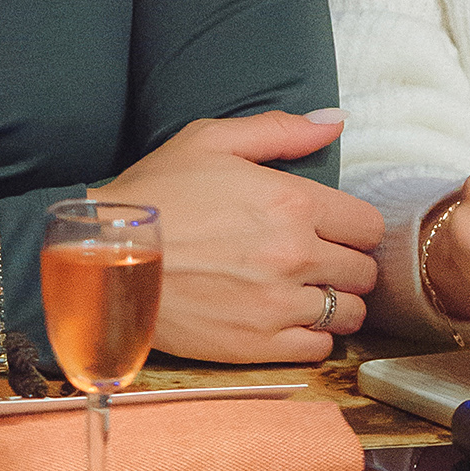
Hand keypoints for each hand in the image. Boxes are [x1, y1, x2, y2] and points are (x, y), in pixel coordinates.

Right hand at [98, 107, 380, 360]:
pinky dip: (311, 337)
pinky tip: (285, 320)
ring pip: (350, 314)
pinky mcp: (258, 345)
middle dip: (348, 265)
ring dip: (336, 304)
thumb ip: (281, 130)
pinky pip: (318, 349)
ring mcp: (278, 304)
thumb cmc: (155, 194)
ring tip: (306, 294)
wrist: (102, 257)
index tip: (333, 230)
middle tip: (320, 262)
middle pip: (365, 272)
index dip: (353, 227)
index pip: (367, 225)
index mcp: (292, 200)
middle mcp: (295, 254)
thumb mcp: (210, 140)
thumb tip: (334, 121)